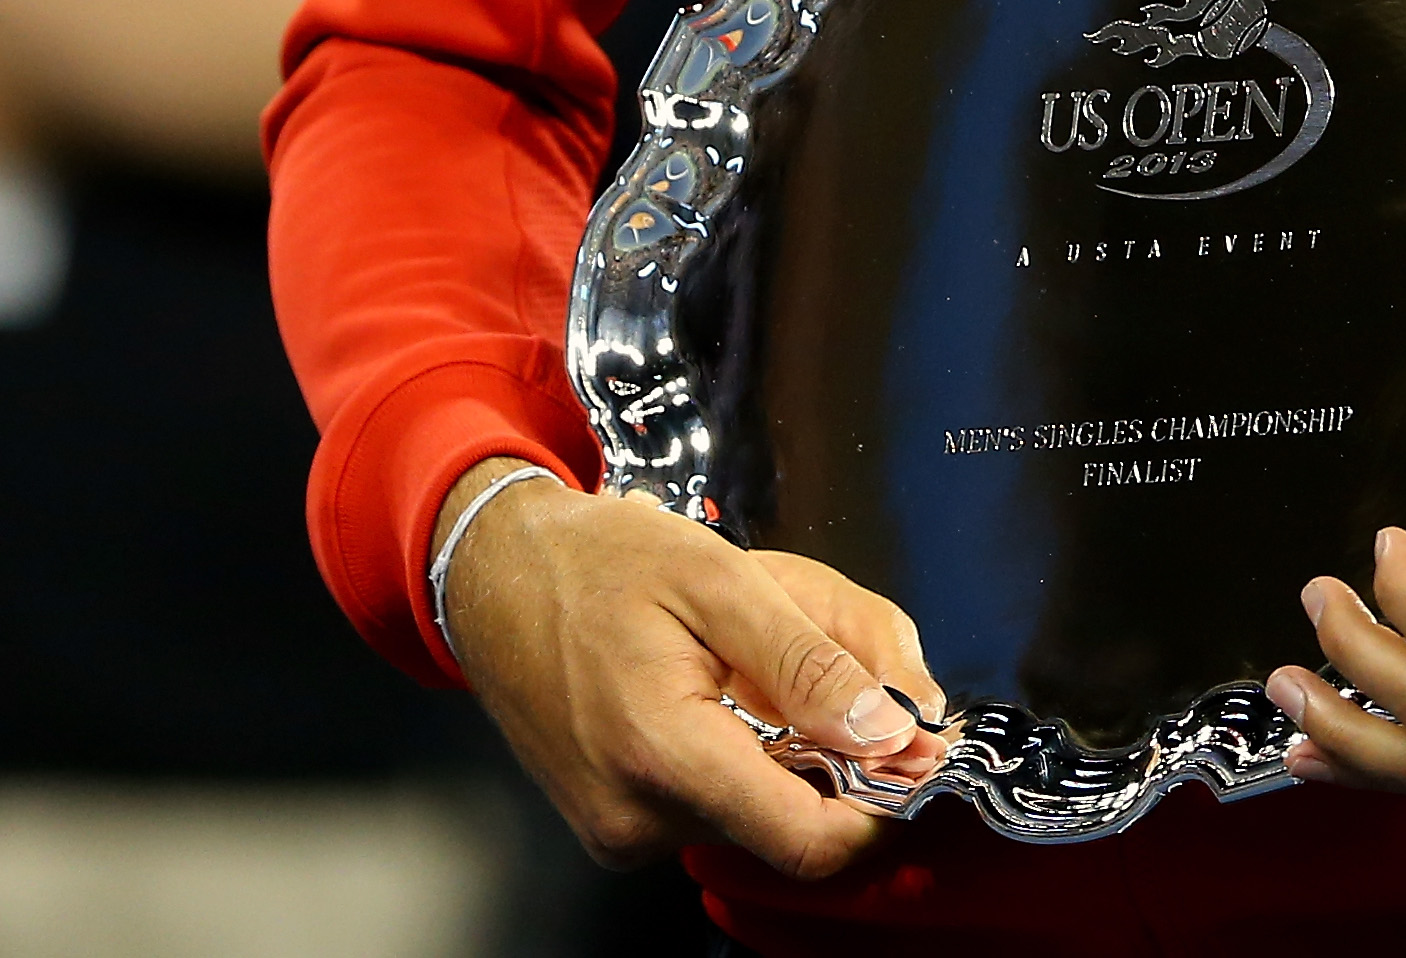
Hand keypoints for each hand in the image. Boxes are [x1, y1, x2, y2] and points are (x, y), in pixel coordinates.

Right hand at [435, 461, 944, 878]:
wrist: (492, 576)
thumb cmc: (597, 563)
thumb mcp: (719, 578)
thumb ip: (812, 661)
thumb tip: (893, 732)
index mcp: (664, 759)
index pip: (811, 842)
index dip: (883, 803)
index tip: (913, 743)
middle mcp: (639, 820)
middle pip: (797, 812)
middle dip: (834, 738)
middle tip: (815, 638)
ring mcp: (624, 832)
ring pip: (763, 803)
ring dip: (789, 734)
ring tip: (749, 645)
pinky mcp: (620, 825)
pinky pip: (720, 799)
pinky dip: (748, 743)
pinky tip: (720, 678)